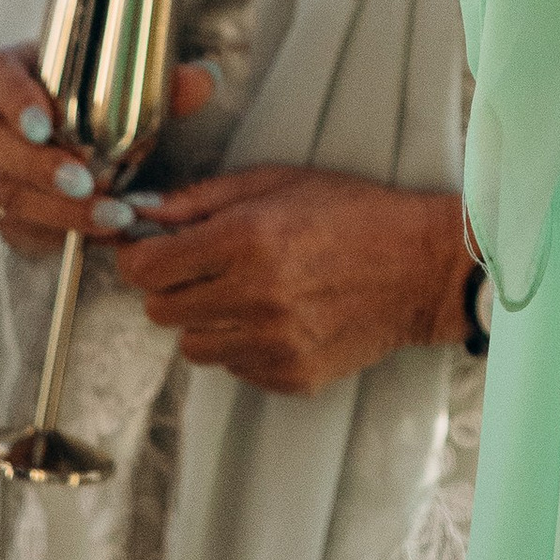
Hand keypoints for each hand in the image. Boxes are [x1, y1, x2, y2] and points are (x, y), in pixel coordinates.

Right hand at [0, 41, 217, 259]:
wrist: (83, 143)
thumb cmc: (100, 103)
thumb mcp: (130, 87)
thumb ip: (165, 85)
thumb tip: (205, 79)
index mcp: (13, 72)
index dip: (16, 99)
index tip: (46, 124)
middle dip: (40, 165)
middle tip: (85, 181)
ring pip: (5, 189)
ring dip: (57, 207)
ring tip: (109, 215)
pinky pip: (18, 224)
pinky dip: (60, 230)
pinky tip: (101, 232)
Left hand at [115, 165, 469, 395]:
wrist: (421, 268)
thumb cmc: (353, 213)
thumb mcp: (278, 182)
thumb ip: (202, 198)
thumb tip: (143, 213)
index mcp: (247, 240)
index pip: (148, 269)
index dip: (139, 257)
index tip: (148, 250)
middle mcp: (255, 298)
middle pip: (160, 310)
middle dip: (170, 286)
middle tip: (200, 268)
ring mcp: (273, 345)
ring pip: (191, 346)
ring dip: (203, 319)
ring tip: (242, 293)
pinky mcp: (290, 377)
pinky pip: (234, 368)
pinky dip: (241, 345)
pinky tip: (275, 316)